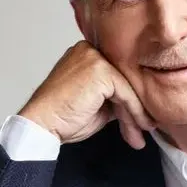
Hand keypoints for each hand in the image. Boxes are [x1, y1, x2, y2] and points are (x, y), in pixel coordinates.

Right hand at [17, 40, 154, 147]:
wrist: (42, 125)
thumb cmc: (63, 117)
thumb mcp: (97, 102)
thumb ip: (115, 95)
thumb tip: (140, 103)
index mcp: (87, 53)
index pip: (118, 75)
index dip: (131, 99)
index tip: (142, 119)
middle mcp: (91, 50)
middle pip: (125, 81)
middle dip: (135, 109)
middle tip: (145, 129)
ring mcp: (95, 58)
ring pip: (128, 88)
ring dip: (136, 115)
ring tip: (140, 135)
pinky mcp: (101, 71)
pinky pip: (126, 94)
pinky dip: (134, 113)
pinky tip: (137, 129)